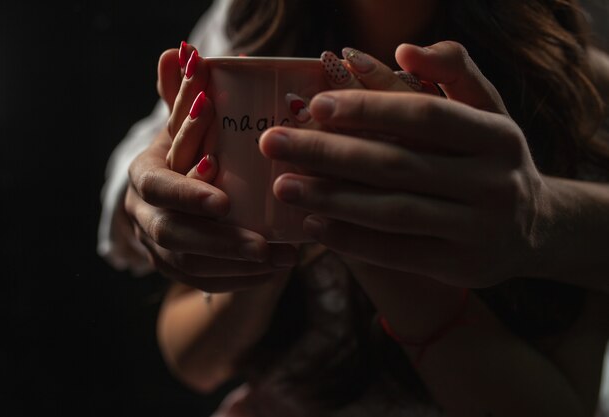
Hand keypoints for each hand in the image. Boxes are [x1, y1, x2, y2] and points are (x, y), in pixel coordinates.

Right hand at [124, 45, 296, 291]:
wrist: (173, 194)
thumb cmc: (186, 151)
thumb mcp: (184, 125)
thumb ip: (183, 96)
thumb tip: (179, 52)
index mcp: (144, 175)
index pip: (160, 188)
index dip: (188, 195)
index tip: (225, 202)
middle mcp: (144, 214)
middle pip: (174, 235)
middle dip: (220, 241)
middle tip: (263, 244)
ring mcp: (157, 247)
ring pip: (190, 266)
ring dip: (237, 265)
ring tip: (283, 259)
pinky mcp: (176, 268)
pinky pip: (203, 282)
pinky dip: (239, 280)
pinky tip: (272, 272)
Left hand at [259, 41, 548, 287]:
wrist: (533, 229)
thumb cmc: (491, 159)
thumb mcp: (487, 110)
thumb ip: (453, 71)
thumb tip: (402, 48)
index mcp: (496, 135)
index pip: (424, 114)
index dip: (369, 106)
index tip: (314, 104)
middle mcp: (492, 182)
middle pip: (398, 163)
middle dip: (329, 152)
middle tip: (275, 144)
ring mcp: (478, 229)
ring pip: (392, 211)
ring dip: (331, 198)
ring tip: (283, 186)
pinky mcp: (459, 266)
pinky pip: (396, 253)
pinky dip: (351, 238)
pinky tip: (313, 224)